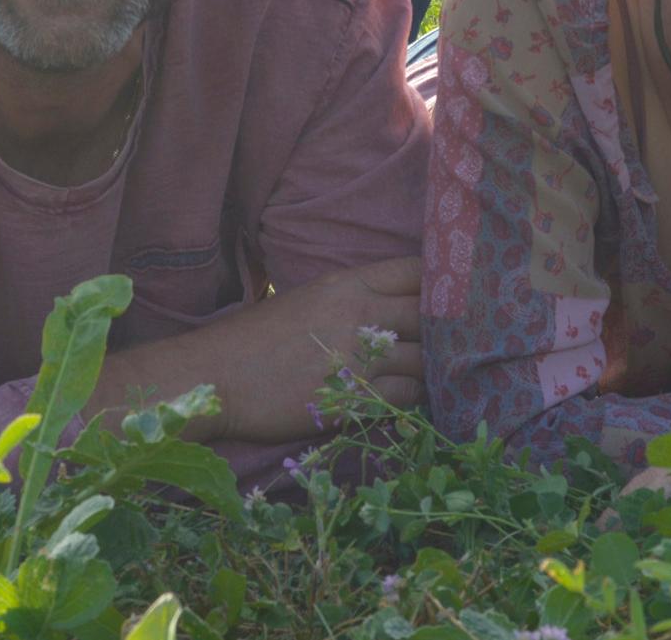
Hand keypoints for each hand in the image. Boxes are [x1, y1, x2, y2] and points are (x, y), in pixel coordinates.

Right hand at [99, 256, 423, 444]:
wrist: (212, 377)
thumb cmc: (253, 339)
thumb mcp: (304, 300)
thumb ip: (350, 301)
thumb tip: (392, 309)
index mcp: (346, 284)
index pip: (416, 271)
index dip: (441, 285)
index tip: (453, 298)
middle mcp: (358, 314)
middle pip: (431, 314)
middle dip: (448, 329)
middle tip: (458, 342)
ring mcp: (357, 358)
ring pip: (426, 358)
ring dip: (433, 368)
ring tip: (436, 375)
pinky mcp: (352, 399)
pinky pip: (407, 396)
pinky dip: (413, 398)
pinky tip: (405, 398)